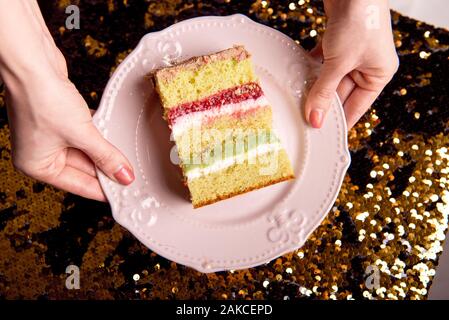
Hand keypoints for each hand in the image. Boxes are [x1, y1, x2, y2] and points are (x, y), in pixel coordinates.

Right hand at [4, 52, 134, 201]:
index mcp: (37, 166)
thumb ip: (105, 156)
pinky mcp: (59, 118)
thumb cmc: (42, 97)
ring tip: (126, 157)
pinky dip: (98, 135)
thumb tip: (122, 175)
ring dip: (104, 151)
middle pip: (82, 168)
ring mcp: (49, 135)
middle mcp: (40, 152)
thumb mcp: (81, 133)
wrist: (31, 61)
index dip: (103, 190)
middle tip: (130, 175)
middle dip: (106, 170)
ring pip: (85, 150)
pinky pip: (84, 133)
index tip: (124, 194)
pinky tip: (114, 136)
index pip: (78, 185)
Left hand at [305, 0, 398, 128]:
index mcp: (378, 75)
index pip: (356, 107)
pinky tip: (300, 76)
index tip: (321, 134)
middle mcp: (367, 66)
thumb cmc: (358, 21)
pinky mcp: (338, 42)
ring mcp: (352, 54)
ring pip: (330, 79)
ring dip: (315, 86)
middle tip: (303, 119)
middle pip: (341, 94)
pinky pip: (323, 63)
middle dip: (322, 104)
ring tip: (298, 101)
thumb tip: (315, 119)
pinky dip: (312, 68)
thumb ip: (324, 91)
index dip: (338, 121)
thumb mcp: (339, 63)